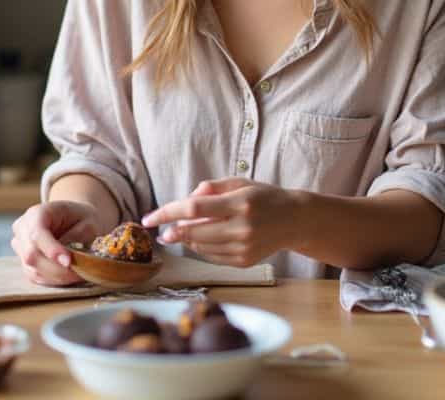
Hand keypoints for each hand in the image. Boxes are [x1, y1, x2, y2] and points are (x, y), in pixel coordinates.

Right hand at [10, 201, 102, 286]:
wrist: (74, 220)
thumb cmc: (81, 218)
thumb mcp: (88, 221)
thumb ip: (77, 236)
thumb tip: (67, 256)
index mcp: (37, 213)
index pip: (37, 233)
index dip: (51, 250)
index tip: (68, 262)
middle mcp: (23, 229)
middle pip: (31, 255)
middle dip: (56, 268)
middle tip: (79, 273)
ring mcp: (21, 247)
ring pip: (33, 270)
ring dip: (57, 276)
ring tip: (79, 274)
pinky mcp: (25, 263)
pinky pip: (36, 277)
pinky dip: (54, 280)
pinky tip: (69, 276)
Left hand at [141, 179, 300, 267]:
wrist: (295, 220)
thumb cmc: (264, 197)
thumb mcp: (240, 182)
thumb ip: (211, 187)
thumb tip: (186, 200)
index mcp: (240, 202)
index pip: (194, 208)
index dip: (167, 213)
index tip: (148, 218)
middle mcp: (242, 227)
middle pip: (193, 232)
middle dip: (173, 231)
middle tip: (162, 230)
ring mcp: (244, 247)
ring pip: (200, 247)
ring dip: (186, 239)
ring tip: (184, 231)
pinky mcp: (244, 262)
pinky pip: (212, 257)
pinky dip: (201, 248)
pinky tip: (202, 239)